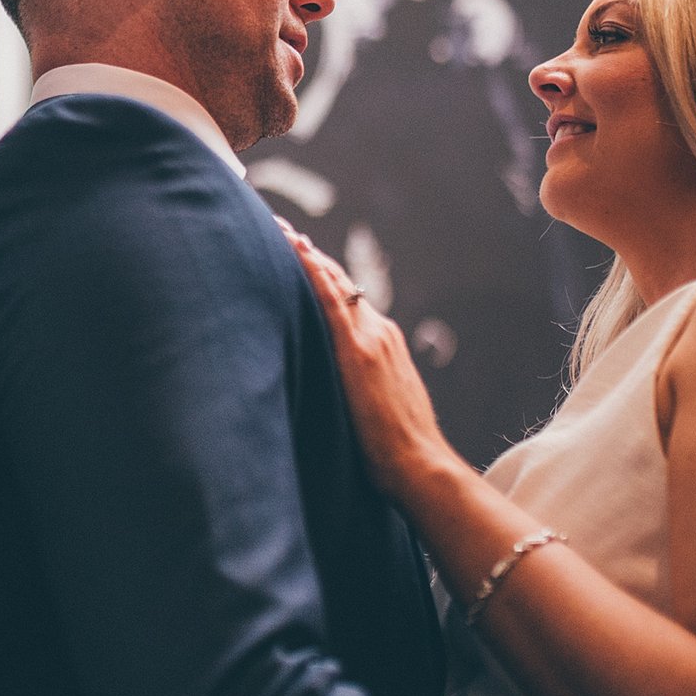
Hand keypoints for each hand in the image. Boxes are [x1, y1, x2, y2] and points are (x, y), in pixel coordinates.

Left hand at [273, 219, 457, 492]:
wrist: (419, 465)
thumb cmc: (395, 453)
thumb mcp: (376, 407)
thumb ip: (358, 388)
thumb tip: (333, 392)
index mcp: (384, 344)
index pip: (348, 301)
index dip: (323, 276)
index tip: (299, 254)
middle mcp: (379, 332)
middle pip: (340, 284)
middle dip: (310, 256)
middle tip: (280, 229)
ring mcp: (371, 338)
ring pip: (334, 284)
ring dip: (305, 255)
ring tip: (277, 229)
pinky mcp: (358, 351)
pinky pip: (331, 299)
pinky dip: (312, 271)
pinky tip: (293, 249)